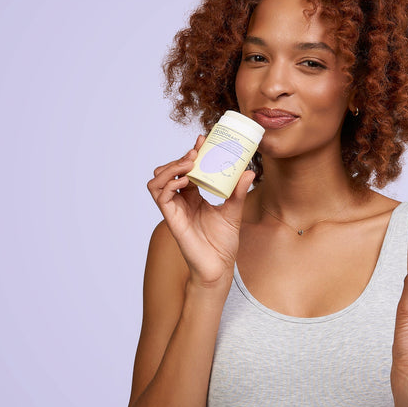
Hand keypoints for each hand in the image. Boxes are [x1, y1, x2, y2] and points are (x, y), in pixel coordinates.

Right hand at [146, 135, 256, 285]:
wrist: (220, 266)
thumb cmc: (224, 242)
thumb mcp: (234, 210)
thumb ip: (238, 191)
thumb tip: (250, 171)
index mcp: (193, 196)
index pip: (186, 169)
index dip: (190, 153)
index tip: (202, 140)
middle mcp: (181, 201)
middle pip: (169, 171)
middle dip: (179, 158)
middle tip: (195, 152)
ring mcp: (174, 209)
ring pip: (158, 181)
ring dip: (170, 168)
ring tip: (188, 163)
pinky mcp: (171, 219)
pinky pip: (161, 197)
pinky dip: (169, 184)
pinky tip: (184, 181)